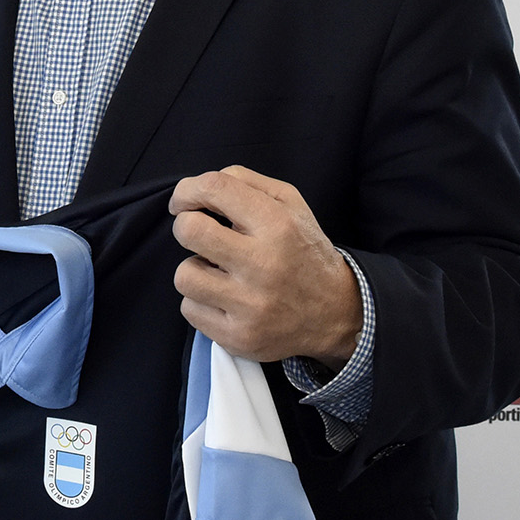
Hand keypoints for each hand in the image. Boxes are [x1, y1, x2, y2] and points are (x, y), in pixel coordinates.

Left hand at [168, 166, 360, 367]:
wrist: (336, 313)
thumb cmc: (302, 251)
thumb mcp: (290, 205)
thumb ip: (246, 182)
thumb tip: (198, 188)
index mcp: (278, 225)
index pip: (214, 188)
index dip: (187, 190)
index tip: (184, 202)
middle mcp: (264, 264)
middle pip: (189, 230)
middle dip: (185, 227)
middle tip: (199, 235)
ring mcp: (250, 305)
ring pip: (184, 275)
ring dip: (195, 270)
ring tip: (219, 273)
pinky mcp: (239, 336)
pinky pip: (189, 309)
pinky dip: (200, 302)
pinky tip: (224, 299)